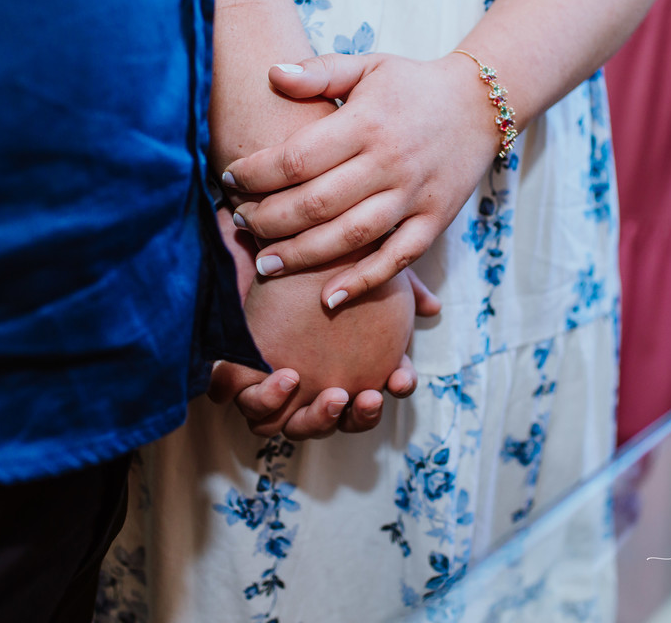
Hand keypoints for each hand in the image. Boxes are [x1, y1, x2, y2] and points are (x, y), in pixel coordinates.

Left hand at [208, 209, 438, 438]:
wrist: (261, 242)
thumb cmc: (314, 261)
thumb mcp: (361, 268)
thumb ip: (398, 287)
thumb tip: (432, 307)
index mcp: (344, 370)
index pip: (375, 396)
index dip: (392, 392)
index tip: (400, 378)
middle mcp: (310, 387)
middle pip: (339, 423)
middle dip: (356, 418)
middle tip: (361, 396)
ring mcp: (275, 388)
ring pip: (294, 427)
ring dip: (315, 419)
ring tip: (330, 394)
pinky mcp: (238, 374)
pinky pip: (250, 405)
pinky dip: (267, 399)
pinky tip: (283, 377)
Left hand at [222, 52, 501, 307]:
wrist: (482, 103)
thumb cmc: (413, 85)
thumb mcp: (368, 66)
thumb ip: (319, 72)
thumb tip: (272, 73)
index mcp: (366, 124)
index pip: (297, 158)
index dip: (256, 173)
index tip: (229, 178)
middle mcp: (390, 162)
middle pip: (317, 203)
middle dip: (270, 219)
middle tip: (240, 222)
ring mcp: (414, 196)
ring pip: (350, 237)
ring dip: (303, 256)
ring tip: (266, 264)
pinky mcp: (435, 221)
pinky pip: (397, 259)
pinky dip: (363, 282)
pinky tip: (328, 298)